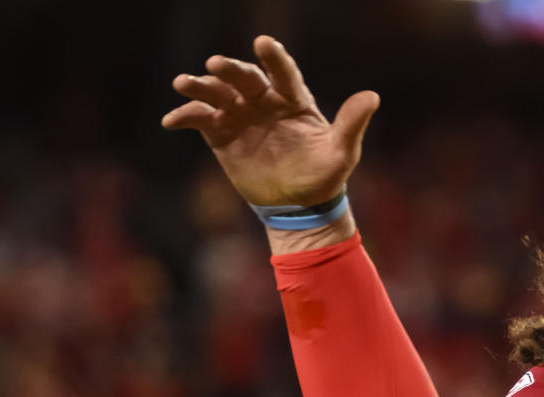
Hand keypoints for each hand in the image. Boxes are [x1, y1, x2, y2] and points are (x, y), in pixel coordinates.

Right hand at [162, 35, 378, 207]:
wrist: (299, 206)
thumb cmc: (324, 176)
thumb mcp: (341, 152)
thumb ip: (351, 123)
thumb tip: (372, 97)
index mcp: (293, 99)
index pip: (283, 73)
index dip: (274, 58)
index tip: (263, 43)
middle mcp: (264, 101)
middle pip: (244, 79)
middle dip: (230, 70)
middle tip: (215, 65)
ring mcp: (241, 116)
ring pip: (218, 94)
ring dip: (200, 87)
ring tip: (183, 83)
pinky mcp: (222, 135)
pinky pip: (201, 120)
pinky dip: (186, 116)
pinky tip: (171, 120)